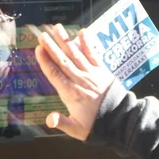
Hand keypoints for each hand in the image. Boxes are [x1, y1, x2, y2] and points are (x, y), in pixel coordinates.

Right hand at [33, 23, 115, 139]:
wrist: (120, 120)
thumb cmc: (96, 125)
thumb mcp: (77, 130)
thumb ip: (61, 122)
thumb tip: (48, 119)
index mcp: (71, 94)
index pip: (55, 75)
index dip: (46, 61)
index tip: (38, 49)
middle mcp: (80, 80)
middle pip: (63, 61)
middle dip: (52, 47)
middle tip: (42, 35)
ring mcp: (91, 74)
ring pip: (76, 54)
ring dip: (65, 40)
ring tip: (57, 28)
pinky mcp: (102, 71)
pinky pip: (93, 54)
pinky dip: (87, 43)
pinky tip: (82, 31)